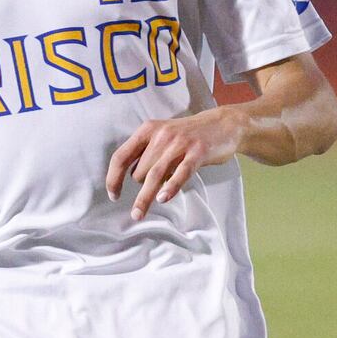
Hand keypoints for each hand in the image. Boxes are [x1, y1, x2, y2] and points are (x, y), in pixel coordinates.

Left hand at [105, 108, 247, 219]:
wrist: (223, 124)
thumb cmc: (189, 135)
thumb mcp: (162, 135)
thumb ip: (145, 152)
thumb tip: (126, 176)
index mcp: (148, 130)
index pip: (121, 156)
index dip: (113, 178)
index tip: (113, 195)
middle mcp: (161, 135)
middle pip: (139, 171)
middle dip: (142, 187)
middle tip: (152, 191)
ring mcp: (180, 143)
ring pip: (155, 175)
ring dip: (145, 197)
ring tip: (138, 213)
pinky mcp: (198, 152)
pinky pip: (181, 173)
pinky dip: (170, 187)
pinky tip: (163, 199)